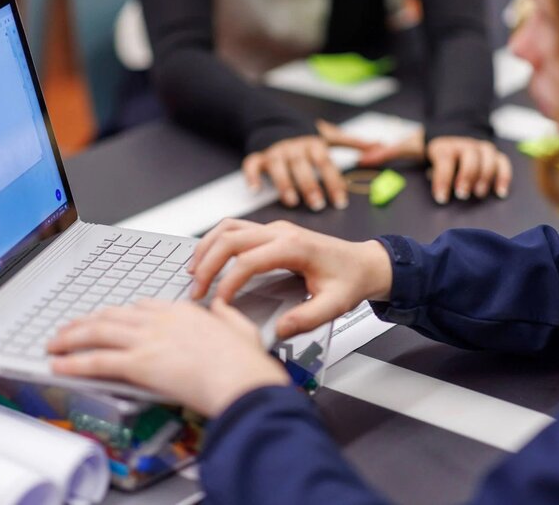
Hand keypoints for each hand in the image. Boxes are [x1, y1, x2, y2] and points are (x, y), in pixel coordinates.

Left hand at [48, 299, 289, 417]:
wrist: (244, 380)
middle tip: (69, 329)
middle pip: (113, 315)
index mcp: (185, 311)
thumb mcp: (243, 328)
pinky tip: (60, 366)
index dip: (119, 313)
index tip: (108, 319)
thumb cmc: (248, 364)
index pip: (143, 306)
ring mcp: (149, 340)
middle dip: (85, 322)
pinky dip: (74, 363)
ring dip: (71, 339)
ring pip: (98, 333)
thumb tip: (222, 307)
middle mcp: (162, 320)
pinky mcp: (140, 363)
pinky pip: (98, 360)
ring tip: (54, 345)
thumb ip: (227, 316)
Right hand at [189, 218, 392, 338]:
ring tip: (193, 273)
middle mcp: (281, 232)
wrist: (364, 263)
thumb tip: (280, 330)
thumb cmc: (350, 280)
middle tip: (196, 291)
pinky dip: (216, 242)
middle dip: (208, 264)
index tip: (219, 303)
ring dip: (207, 247)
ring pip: (229, 228)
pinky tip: (208, 259)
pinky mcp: (271, 232)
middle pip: (231, 238)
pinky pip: (236, 229)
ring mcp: (274, 229)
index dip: (229, 282)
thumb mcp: (335, 305)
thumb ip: (307, 318)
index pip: (249, 260)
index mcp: (294, 247)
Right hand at [243, 134, 366, 211]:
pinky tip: (255, 190)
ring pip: (278, 167)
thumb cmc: (308, 138)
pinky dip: (252, 177)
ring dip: (284, 184)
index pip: (326, 163)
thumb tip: (379, 146)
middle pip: (303, 166)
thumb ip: (353, 143)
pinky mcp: (258, 156)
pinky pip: (252, 165)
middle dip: (310, 185)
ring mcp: (275, 152)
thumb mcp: (330, 137)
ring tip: (292, 201)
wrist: (277, 123)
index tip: (341, 202)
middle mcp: (294, 147)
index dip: (333, 182)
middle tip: (318, 205)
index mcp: (314, 144)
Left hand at [318, 122, 512, 203]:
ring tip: (478, 194)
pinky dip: (503, 176)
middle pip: (469, 160)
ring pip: (488, 161)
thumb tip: (361, 160)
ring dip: (484, 178)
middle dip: (466, 178)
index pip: (444, 162)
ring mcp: (480, 149)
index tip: (440, 197)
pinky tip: (500, 192)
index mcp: (442, 146)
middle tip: (461, 195)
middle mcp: (463, 146)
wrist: (453, 126)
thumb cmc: (429, 143)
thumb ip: (387, 154)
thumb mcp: (409, 146)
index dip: (443, 179)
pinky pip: (502, 163)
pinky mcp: (493, 154)